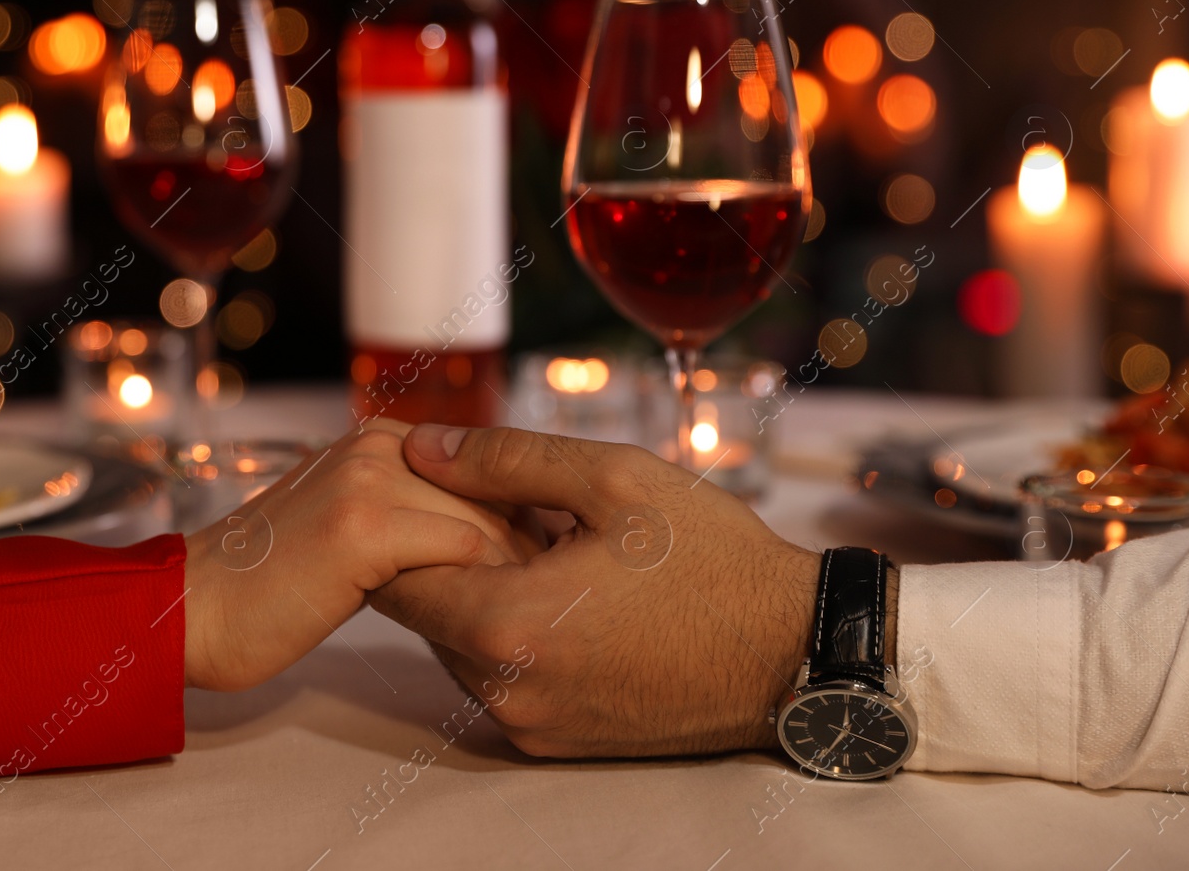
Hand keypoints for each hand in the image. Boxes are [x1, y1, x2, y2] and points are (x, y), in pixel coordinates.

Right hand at [182, 421, 527, 691]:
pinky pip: (461, 554)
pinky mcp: (365, 525)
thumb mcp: (353, 525)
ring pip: (487, 524)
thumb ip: (414, 515)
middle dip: (530, 551)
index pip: (490, 471)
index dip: (524, 523)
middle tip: (553, 603)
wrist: (198, 607)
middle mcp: (382, 444)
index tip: (551, 572)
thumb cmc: (276, 585)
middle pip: (498, 493)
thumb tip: (499, 538)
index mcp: (384, 438)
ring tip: (528, 621)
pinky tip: (484, 626)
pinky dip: (483, 591)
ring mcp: (371, 478)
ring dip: (514, 577)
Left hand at [369, 424, 820, 757]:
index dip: (403, 522)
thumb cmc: (714, 560)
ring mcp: (530, 725)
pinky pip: (498, 679)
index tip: (437, 484)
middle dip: (446, 555)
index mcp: (510, 626)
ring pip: (457, 646)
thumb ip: (506, 460)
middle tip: (505, 508)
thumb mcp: (615, 480)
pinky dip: (511, 634)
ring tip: (545, 548)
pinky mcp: (556, 742)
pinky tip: (566, 593)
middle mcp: (506, 692)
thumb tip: (422, 447)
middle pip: (422, 613)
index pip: (392, 578)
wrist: (796, 653)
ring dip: (480, 594)